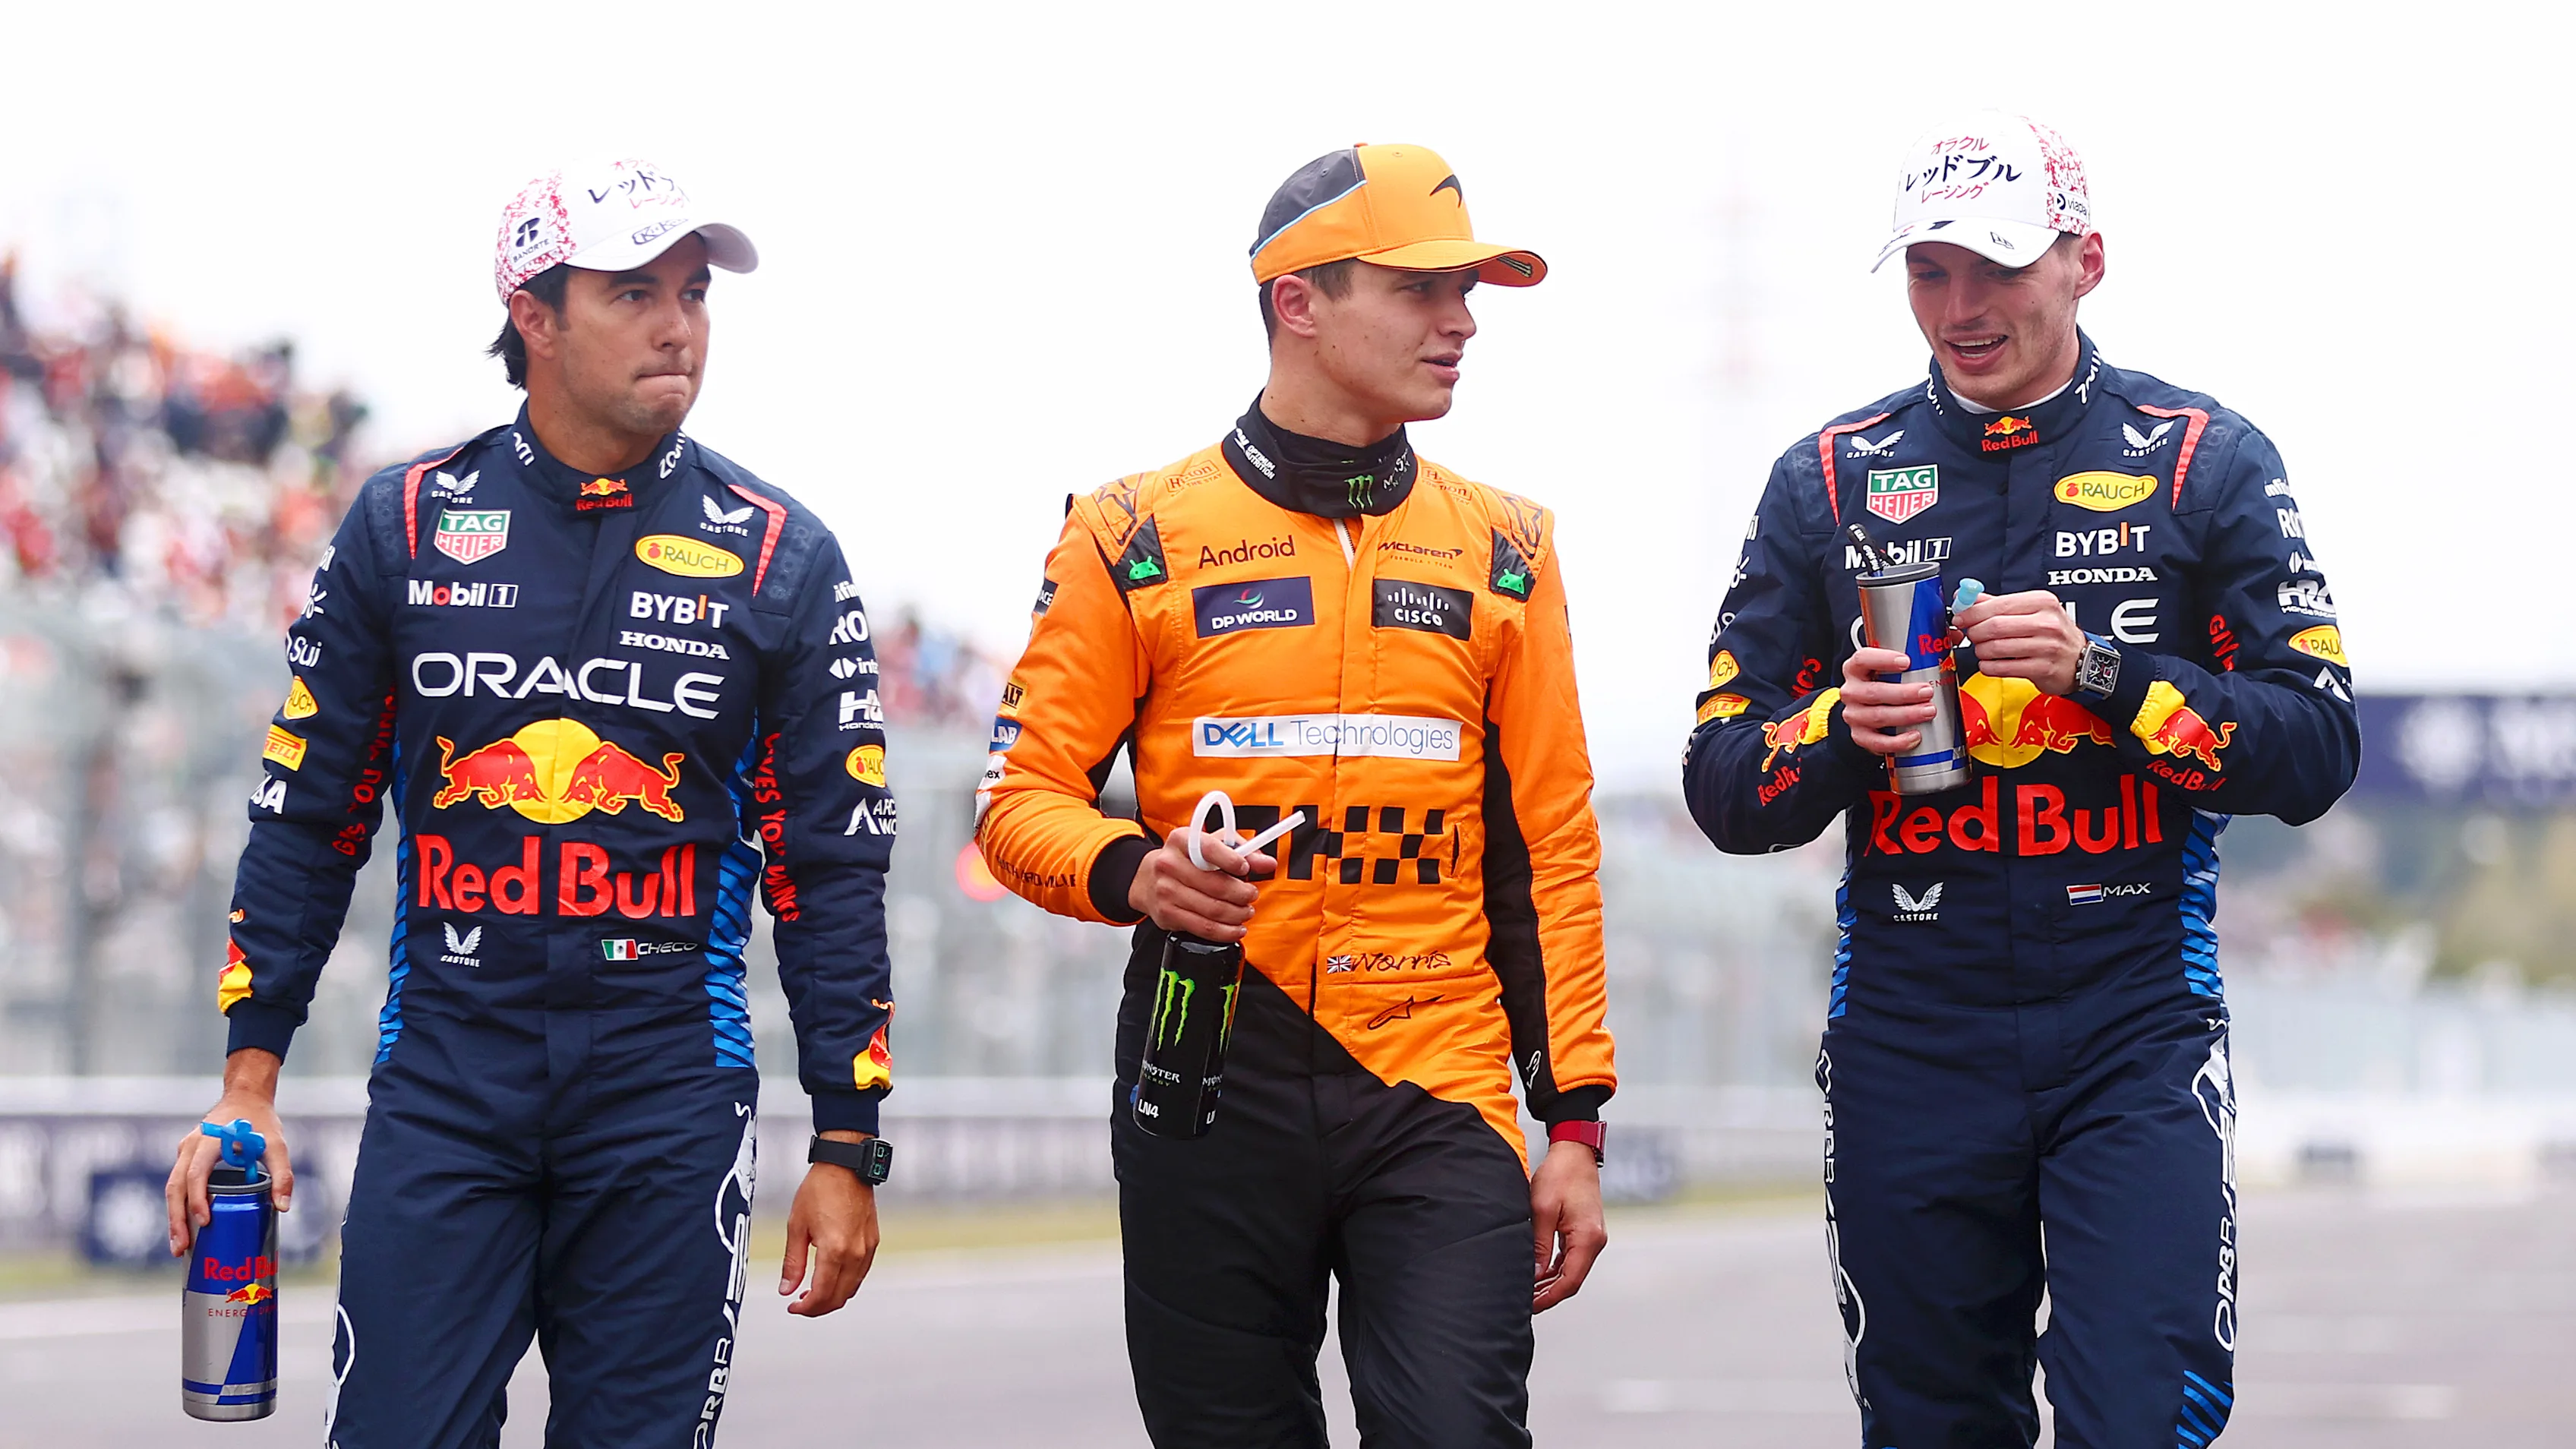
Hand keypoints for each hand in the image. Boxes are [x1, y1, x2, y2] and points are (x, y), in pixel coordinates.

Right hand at [167, 1048, 292, 1256]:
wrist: (245, 1097)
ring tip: (179, 1246)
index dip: (197, 1199)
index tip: (205, 1222)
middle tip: (181, 1248)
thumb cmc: (260, 1122)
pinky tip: (184, 1228)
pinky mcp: (186, 1158)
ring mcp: (185, 1152)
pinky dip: (178, 1207)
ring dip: (173, 1217)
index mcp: (209, 1141)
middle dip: (176, 1219)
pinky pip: (177, 1184)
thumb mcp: (276, 1145)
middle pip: (175, 1187)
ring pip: (172, 1188)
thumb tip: (283, 1207)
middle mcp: (190, 1147)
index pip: (196, 1174)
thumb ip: (282, 1175)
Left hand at [779, 1132, 879, 1316]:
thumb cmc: (820, 1189)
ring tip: (813, 1293)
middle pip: (839, 1297)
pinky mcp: (873, 1242)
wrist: (846, 1166)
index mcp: (834, 1250)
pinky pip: (861, 1274)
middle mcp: (855, 1253)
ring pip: (852, 1289)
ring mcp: (867, 1249)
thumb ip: (792, 1262)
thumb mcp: (796, 1226)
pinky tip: (831, 1277)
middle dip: (818, 1307)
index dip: (805, 1308)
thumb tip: (786, 1289)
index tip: (792, 1307)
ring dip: (833, 1297)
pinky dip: (846, 1284)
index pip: (821, 1295)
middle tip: (800, 1304)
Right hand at [1126, 826, 1275, 941]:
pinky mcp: (1167, 914)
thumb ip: (1243, 851)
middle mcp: (1169, 864)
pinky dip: (1225, 931)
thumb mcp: (1212, 845)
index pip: (1210, 849)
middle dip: (1242, 894)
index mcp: (1182, 840)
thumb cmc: (1186, 860)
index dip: (1233, 861)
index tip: (1246, 869)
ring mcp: (1166, 891)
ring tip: (1246, 911)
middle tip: (1252, 895)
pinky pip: (1203, 927)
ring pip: (1212, 909)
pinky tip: (1236, 928)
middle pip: (1216, 885)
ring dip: (1237, 914)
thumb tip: (1267, 863)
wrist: (1147, 879)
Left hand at [1530, 1139, 1606, 1312]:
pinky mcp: (1585, 1232)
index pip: (1570, 1280)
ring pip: (1571, 1270)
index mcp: (1587, 1238)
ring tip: (1528, 1293)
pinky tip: (1539, 1275)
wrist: (1574, 1152)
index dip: (1549, 1297)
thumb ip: (1539, 1244)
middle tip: (1524, 1304)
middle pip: (1572, 1279)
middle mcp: (1594, 1241)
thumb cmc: (1560, 1175)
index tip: (1530, 1306)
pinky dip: (1556, 1269)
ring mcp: (1591, 1237)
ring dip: (1551, 1283)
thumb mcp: (1542, 1210)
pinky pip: (1571, 1258)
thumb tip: (1534, 1275)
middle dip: (1549, 1294)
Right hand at [1839, 647, 1934, 756]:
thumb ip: (1923, 646)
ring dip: (1905, 715)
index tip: (1906, 660)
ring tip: (1928, 711)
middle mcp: (1852, 690)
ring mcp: (1854, 714)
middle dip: (1903, 693)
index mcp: (1856, 668)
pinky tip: (1915, 736)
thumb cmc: (1887, 681)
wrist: (1871, 708)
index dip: (1882, 659)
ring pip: (1877, 716)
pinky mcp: (1861, 735)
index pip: (1862, 659)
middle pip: (1873, 692)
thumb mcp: (1897, 662)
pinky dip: (1897, 741)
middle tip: (1926, 691)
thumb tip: (1956, 634)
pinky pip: (1876, 741)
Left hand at [1957, 590, 2083, 695]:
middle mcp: (2047, 623)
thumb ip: (1997, 603)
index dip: (1972, 612)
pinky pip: (2003, 668)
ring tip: (1983, 650)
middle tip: (1972, 635)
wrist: (2081, 659)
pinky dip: (1988, 666)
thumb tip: (1965, 597)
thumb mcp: (2032, 610)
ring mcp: (2046, 647)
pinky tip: (1990, 663)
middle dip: (1975, 632)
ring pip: (1996, 648)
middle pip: (1994, 626)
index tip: (1960, 617)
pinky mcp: (2042, 669)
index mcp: (2042, 602)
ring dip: (1981, 650)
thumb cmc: (2052, 634)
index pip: (1997, 605)